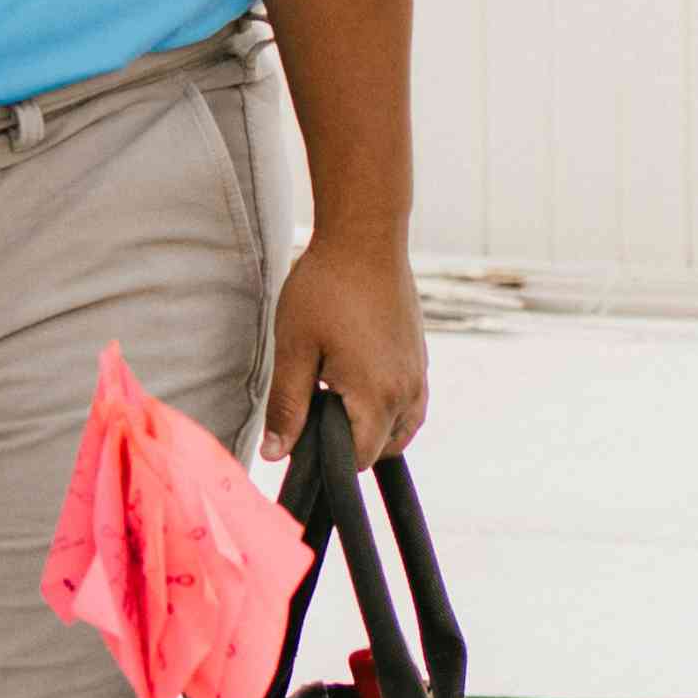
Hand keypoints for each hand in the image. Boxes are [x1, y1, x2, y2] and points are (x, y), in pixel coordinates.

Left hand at [259, 230, 427, 466]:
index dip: (327, 457)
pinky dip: (388, 407)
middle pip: (384, 450)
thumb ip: (288, 407)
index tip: (303, 430)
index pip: (359, 460)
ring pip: (402, 428)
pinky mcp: (420, 357)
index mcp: (378, 397)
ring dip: (372, 427)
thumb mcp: (294, 349)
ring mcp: (419, 374)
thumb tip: (277, 455)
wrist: (365, 238)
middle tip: (315, 407)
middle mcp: (408, 392)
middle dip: (350, 442)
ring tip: (335, 396)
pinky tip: (357, 381)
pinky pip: (410, 403)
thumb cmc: (324, 289)